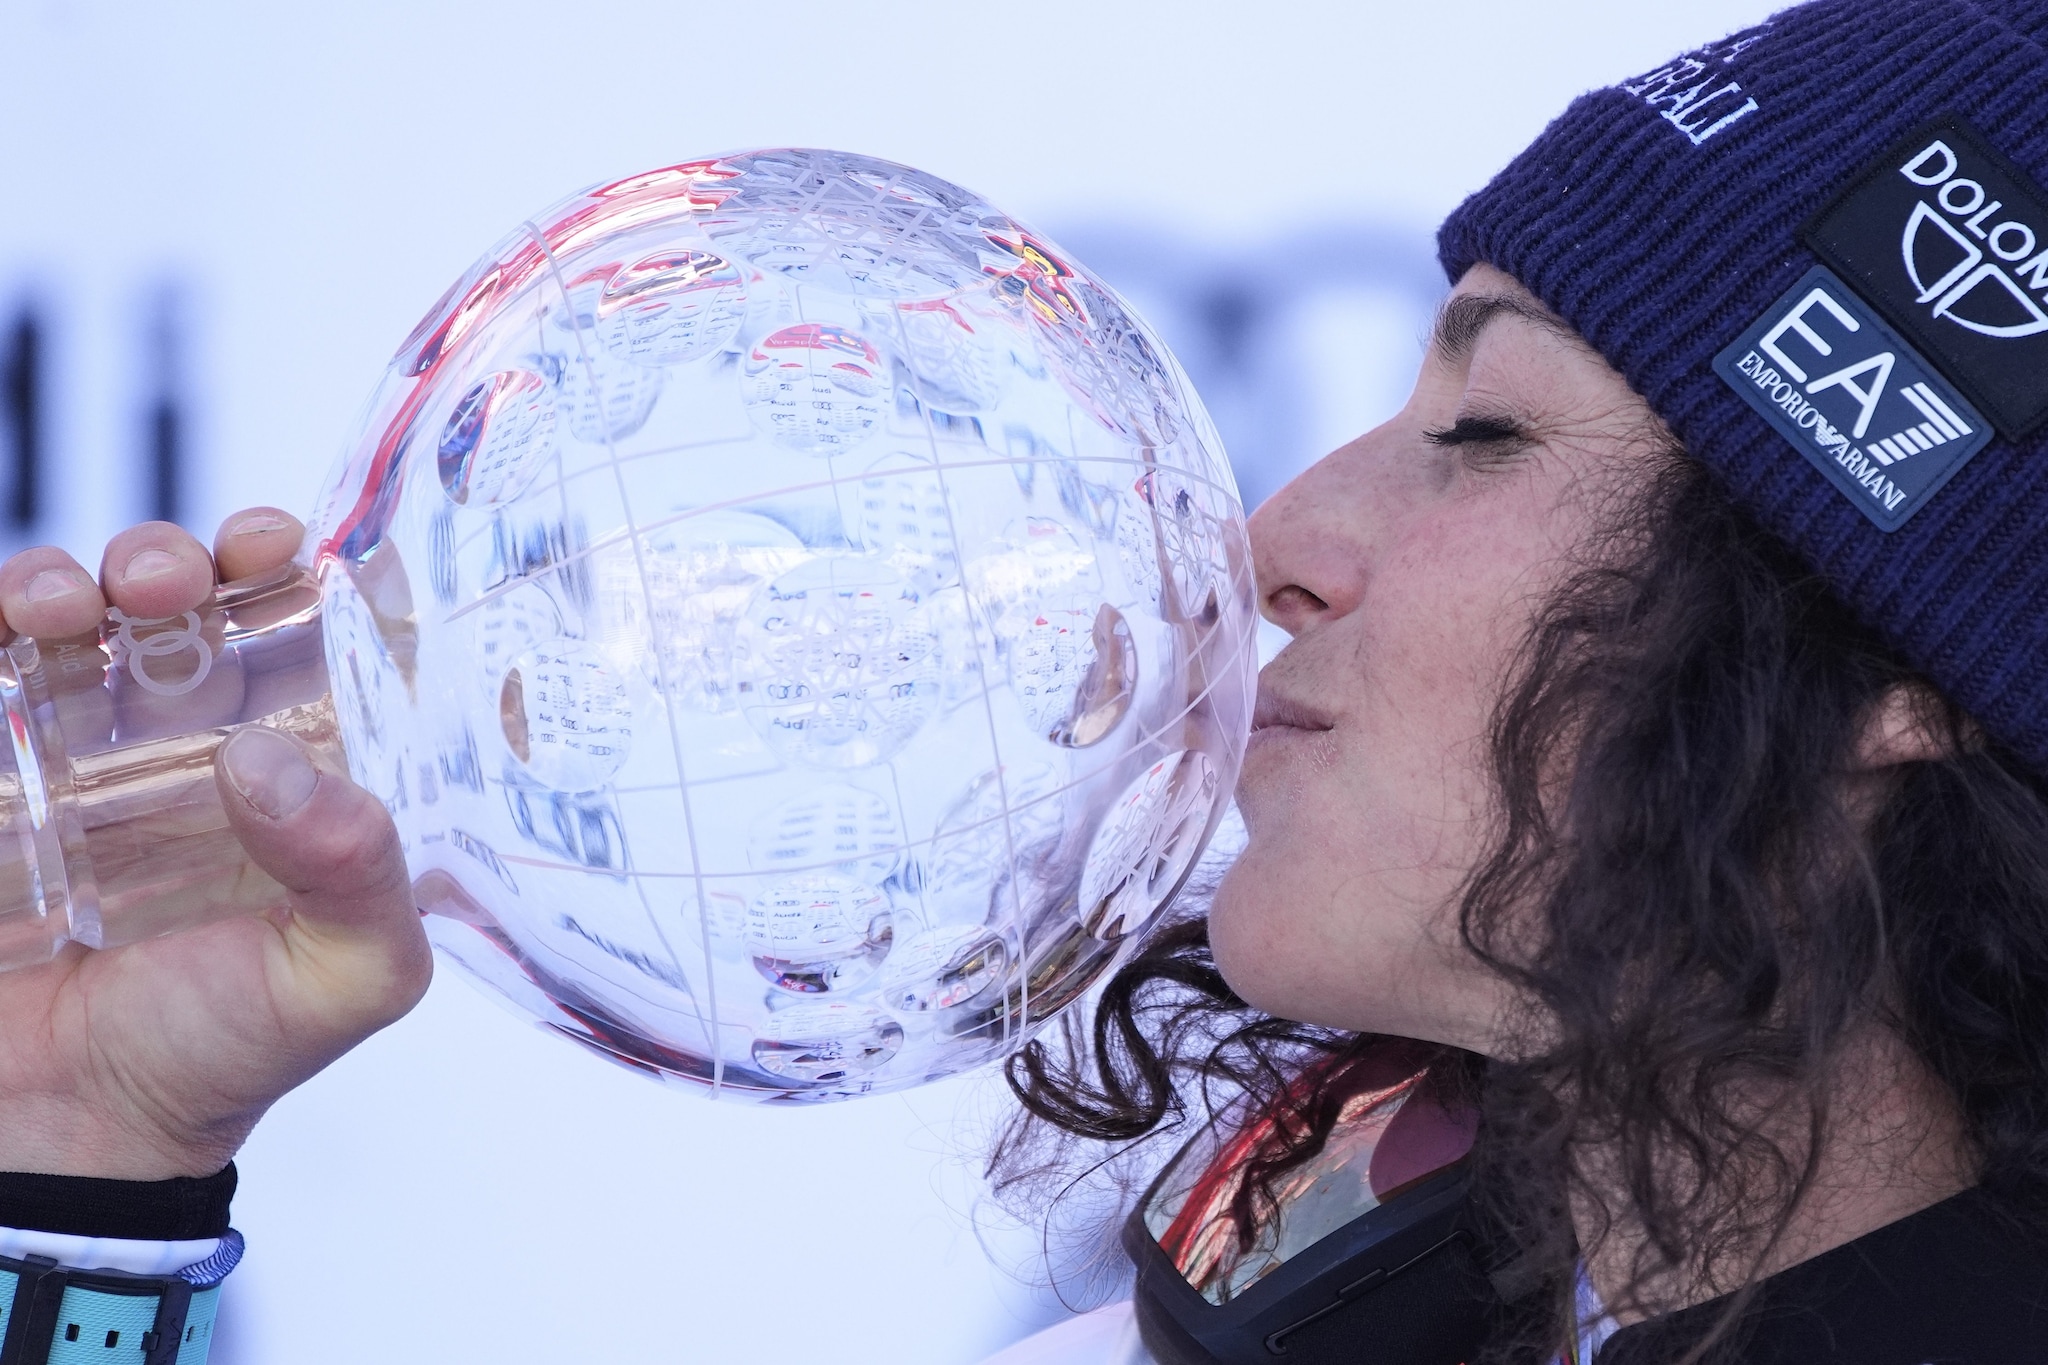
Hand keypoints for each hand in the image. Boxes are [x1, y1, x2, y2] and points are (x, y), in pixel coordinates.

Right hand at [0, 511, 430, 1178]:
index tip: (272, 547)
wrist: (68, 1136)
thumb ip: (360, 875)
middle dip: (167, 557)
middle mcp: (169, 737)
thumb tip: (275, 761)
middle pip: (166, 596)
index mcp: (278, 761)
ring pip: (54, 612)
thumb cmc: (220, 1051)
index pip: (288, 629)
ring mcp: (60, 750)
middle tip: (167, 581)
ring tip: (63, 605)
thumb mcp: (345, 975)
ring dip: (56, 578)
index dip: (281, 570)